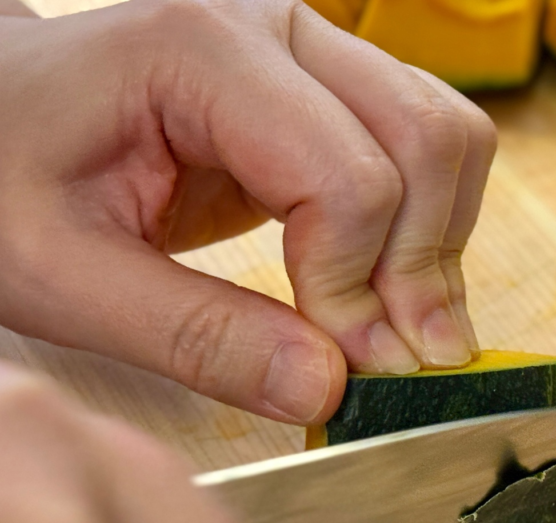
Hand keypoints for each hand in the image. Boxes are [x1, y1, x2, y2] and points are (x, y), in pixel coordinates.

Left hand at [0, 0, 496, 424]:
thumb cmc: (3, 179)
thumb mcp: (65, 277)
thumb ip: (195, 337)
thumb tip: (328, 388)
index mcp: (199, 50)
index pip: (347, 178)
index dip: (358, 288)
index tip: (345, 367)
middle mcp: (275, 29)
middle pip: (426, 141)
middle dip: (423, 268)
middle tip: (401, 362)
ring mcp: (310, 50)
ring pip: (446, 136)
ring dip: (441, 244)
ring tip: (400, 328)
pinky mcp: (327, 88)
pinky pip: (426, 144)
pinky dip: (430, 222)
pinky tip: (389, 284)